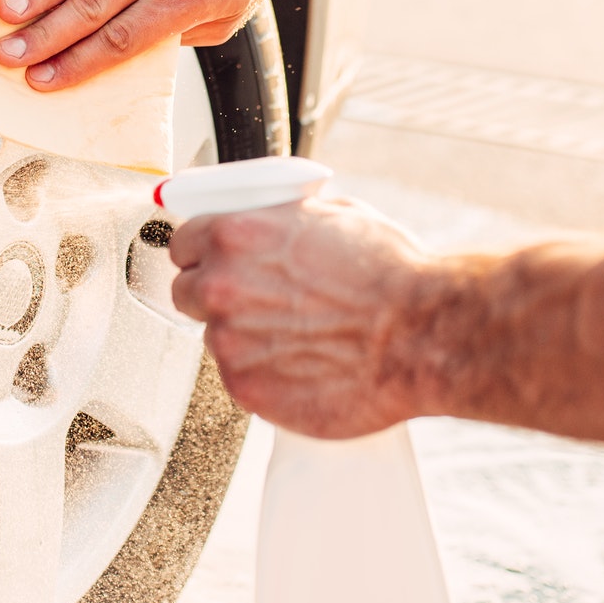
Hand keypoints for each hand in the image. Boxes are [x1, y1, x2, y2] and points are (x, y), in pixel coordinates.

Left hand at [168, 195, 436, 437]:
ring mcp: (230, 342)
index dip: (202, 254)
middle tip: (254, 301)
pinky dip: (262, 373)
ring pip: (215, 337)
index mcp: (233, 235)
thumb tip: (270, 221)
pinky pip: (238, 376)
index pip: (183, 244)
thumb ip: (280, 220)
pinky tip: (300, 363)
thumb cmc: (388, 274)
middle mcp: (221, 287)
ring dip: (242, 336)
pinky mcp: (246, 389)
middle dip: (214, 295)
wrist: (420, 334)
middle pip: (187, 292)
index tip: (213, 262)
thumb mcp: (329, 214)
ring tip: (295, 336)